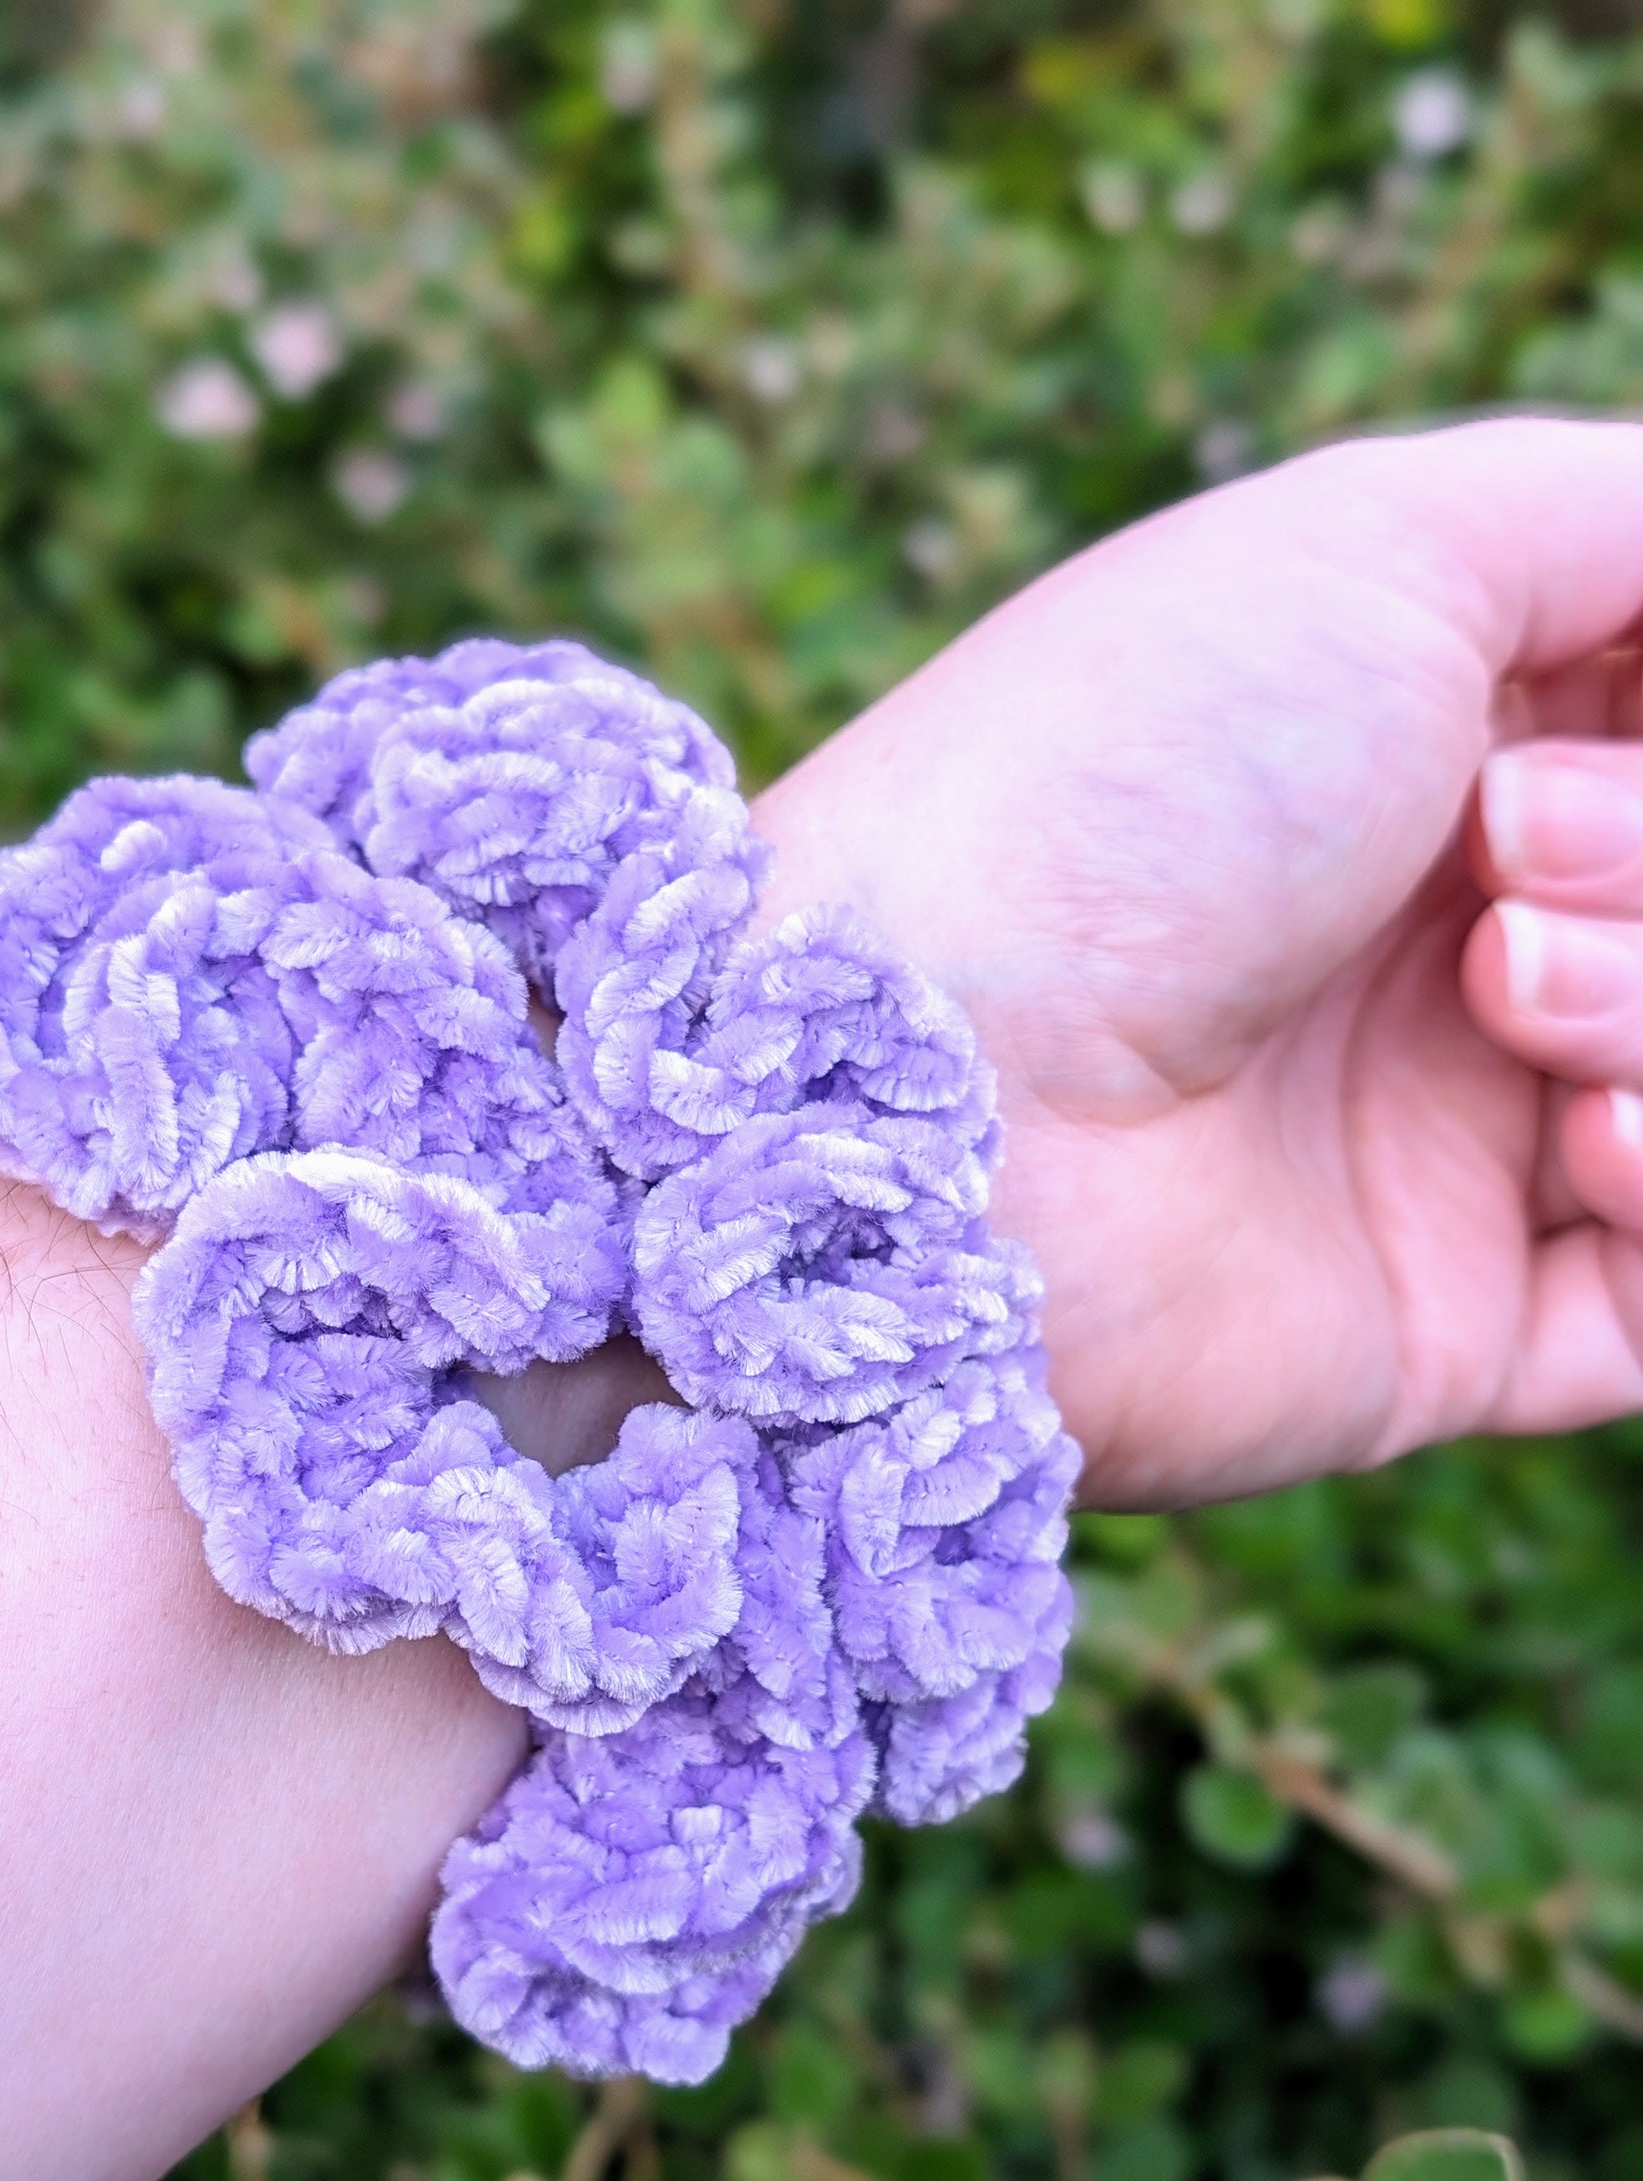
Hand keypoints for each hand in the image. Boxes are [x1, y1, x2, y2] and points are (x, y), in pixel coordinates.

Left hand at [753, 419, 1642, 1506]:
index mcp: (1437, 760)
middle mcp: (1451, 950)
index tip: (1578, 722)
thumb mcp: (1378, 546)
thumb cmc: (1122, 782)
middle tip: (1496, 848)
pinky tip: (1586, 1137)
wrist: (934, 1085)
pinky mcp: (1450, 1327)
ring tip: (1502, 985)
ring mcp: (1450, 1146)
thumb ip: (1615, 525)